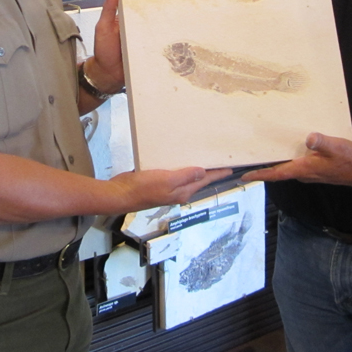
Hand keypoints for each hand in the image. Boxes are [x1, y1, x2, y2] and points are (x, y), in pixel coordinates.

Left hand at [90, 0, 196, 93]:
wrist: (107, 74)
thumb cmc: (104, 51)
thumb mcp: (103, 27)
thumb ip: (108, 9)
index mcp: (131, 16)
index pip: (146, 0)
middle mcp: (143, 26)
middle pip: (161, 9)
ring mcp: (150, 38)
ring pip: (167, 24)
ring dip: (179, 16)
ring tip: (191, 8)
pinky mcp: (154, 51)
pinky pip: (167, 43)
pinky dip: (176, 38)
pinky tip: (186, 32)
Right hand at [110, 166, 233, 209]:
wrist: (120, 194)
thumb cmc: (143, 188)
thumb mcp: (167, 180)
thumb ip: (186, 176)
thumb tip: (204, 172)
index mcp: (183, 192)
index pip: (205, 181)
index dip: (218, 173)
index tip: (231, 167)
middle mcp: (178, 191)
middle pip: (198, 180)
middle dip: (210, 171)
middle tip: (220, 160)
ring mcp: (167, 187)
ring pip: (185, 175)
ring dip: (194, 167)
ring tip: (203, 156)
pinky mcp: (157, 181)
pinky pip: (173, 172)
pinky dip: (179, 165)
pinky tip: (179, 157)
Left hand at [241, 132, 351, 185]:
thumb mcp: (337, 147)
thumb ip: (322, 142)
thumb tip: (309, 138)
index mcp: (306, 169)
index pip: (277, 174)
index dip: (260, 175)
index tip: (245, 176)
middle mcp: (305, 174)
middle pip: (278, 172)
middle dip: (263, 169)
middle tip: (246, 164)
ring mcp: (310, 173)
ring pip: (287, 169)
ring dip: (274, 165)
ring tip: (261, 156)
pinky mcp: (316, 170)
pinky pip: (296, 166)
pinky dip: (287, 161)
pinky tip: (286, 151)